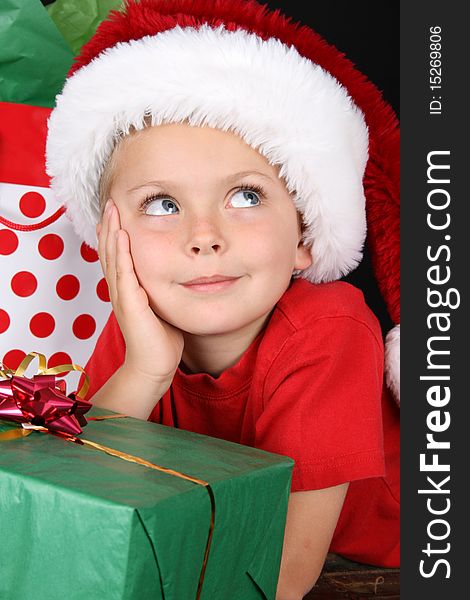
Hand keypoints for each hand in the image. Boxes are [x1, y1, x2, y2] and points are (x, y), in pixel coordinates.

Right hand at [97, 200, 183, 385]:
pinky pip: (123, 273)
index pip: (116, 257)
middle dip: (109, 226)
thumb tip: (177, 276)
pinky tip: (120, 235)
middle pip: (109, 252)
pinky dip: (120, 252)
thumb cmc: (160, 340)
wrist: (154, 365)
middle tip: (109, 202)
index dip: (113, 234)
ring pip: (112, 258)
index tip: (116, 213)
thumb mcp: (161, 308)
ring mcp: (122, 296)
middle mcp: (120, 291)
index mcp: (127, 291)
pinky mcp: (130, 304)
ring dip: (111, 232)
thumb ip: (161, 291)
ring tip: (111, 209)